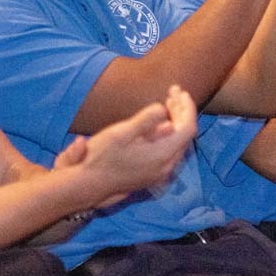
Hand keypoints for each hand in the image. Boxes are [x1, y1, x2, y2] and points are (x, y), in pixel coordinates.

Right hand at [75, 85, 197, 207]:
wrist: (87, 185)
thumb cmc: (102, 157)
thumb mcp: (121, 133)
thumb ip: (145, 120)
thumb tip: (163, 109)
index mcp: (162, 155)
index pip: (187, 128)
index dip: (187, 107)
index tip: (180, 91)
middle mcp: (166, 166)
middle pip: (184, 135)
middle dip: (181, 111)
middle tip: (173, 92)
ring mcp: (159, 173)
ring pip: (177, 143)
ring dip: (175, 121)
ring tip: (168, 103)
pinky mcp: (152, 174)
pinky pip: (169, 150)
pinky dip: (168, 133)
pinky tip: (158, 124)